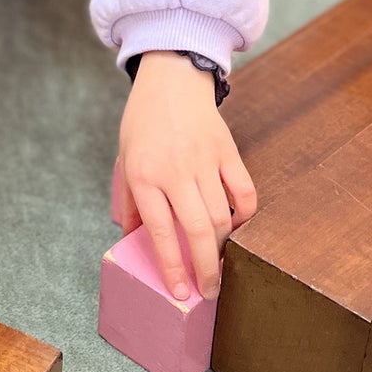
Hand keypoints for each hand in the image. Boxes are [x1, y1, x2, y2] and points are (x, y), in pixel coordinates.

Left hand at [115, 51, 257, 301]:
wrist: (170, 79)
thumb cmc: (143, 121)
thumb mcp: (125, 159)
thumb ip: (131, 200)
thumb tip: (133, 239)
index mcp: (144, 175)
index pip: (160, 231)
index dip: (172, 266)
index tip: (180, 292)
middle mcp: (175, 171)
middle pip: (198, 230)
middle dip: (206, 268)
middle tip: (210, 291)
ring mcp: (204, 161)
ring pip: (222, 216)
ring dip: (223, 247)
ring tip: (219, 263)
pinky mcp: (228, 152)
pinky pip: (244, 192)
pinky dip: (245, 215)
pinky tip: (237, 226)